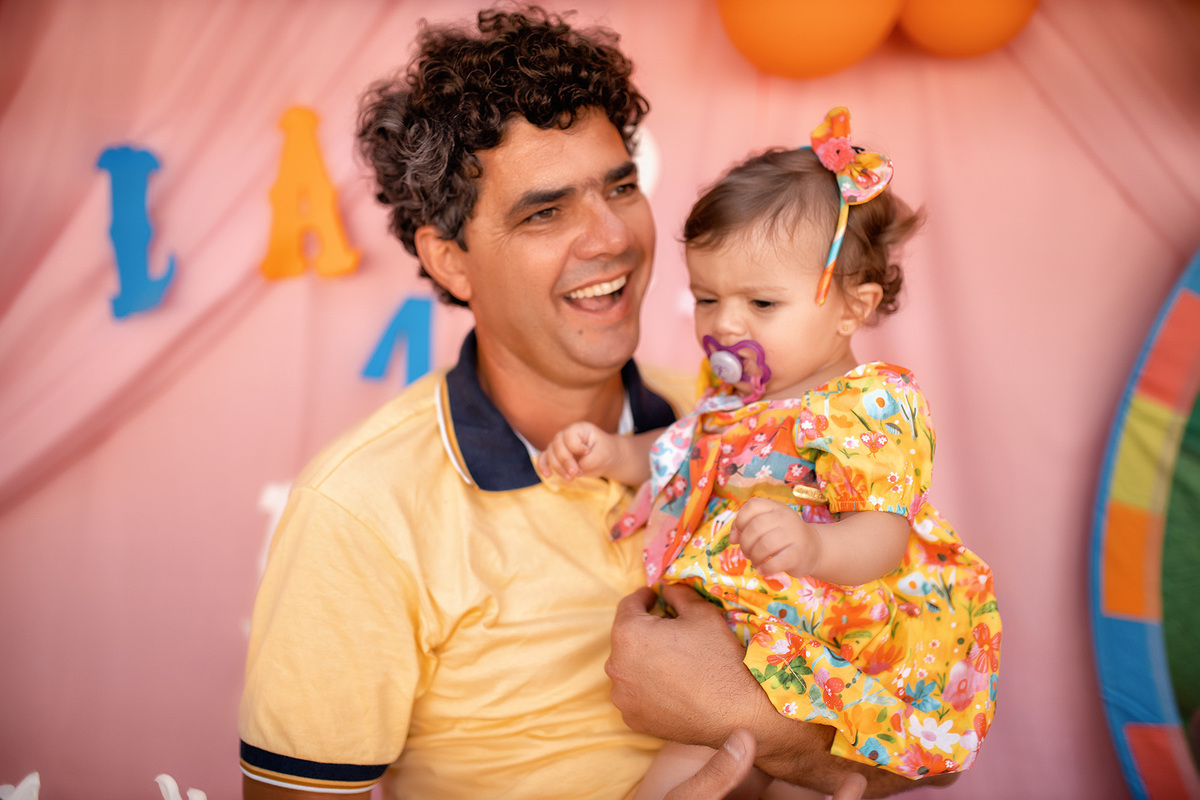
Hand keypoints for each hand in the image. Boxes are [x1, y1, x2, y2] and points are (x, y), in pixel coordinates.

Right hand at [536, 422, 612, 479]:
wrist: (604, 458)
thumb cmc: (604, 452)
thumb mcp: (603, 455)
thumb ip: (589, 462)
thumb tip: (576, 470)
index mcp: (579, 428)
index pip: (569, 435)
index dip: (576, 447)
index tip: (587, 452)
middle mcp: (565, 434)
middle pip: (557, 445)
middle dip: (565, 461)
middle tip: (575, 473)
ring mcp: (559, 445)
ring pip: (550, 454)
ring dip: (558, 468)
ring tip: (570, 478)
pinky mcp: (555, 456)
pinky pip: (543, 459)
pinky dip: (543, 467)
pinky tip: (548, 476)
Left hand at [606, 584, 762, 748]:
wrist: (738, 713)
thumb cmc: (719, 658)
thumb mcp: (702, 613)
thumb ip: (677, 594)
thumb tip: (666, 590)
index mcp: (628, 633)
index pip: (628, 605)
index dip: (644, 597)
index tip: (655, 597)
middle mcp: (616, 665)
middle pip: (627, 638)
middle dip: (645, 630)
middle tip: (672, 631)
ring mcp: (622, 697)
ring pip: (629, 667)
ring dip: (644, 660)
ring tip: (672, 661)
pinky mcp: (633, 719)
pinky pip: (635, 694)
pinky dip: (647, 687)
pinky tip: (671, 686)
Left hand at [607, 584, 948, 795]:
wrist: (769, 725)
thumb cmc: (744, 662)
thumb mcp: (722, 612)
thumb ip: (696, 589)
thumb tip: (683, 573)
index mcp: (633, 636)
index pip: (638, 598)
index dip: (667, 592)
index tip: (690, 593)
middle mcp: (622, 671)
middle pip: (640, 631)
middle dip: (667, 622)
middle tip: (704, 618)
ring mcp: (633, 703)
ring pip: (646, 662)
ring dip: (670, 651)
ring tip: (710, 647)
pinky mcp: (648, 725)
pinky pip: (653, 690)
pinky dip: (671, 681)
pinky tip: (706, 676)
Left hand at [730, 497, 818, 576]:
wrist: (813, 549)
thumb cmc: (782, 536)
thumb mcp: (766, 525)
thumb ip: (746, 527)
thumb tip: (732, 539)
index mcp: (775, 507)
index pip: (752, 506)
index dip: (740, 521)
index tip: (739, 534)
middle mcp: (785, 517)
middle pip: (755, 528)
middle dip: (745, 544)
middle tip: (747, 552)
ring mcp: (794, 535)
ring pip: (764, 546)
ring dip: (754, 557)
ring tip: (756, 561)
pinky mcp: (798, 554)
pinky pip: (775, 562)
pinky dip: (764, 568)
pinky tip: (763, 569)